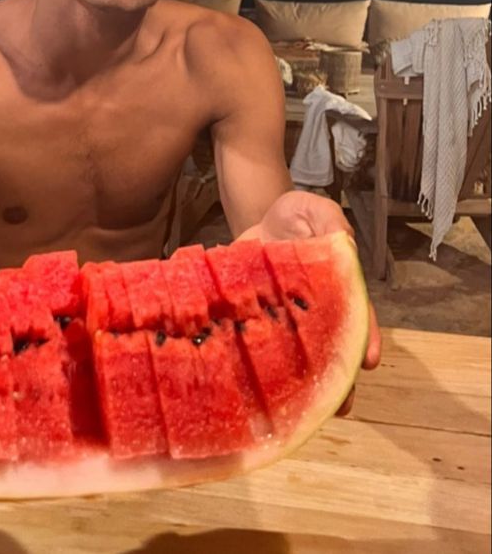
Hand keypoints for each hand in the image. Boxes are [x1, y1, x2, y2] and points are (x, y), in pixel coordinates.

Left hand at [238, 190, 381, 414]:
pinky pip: (258, 350)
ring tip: (302, 410)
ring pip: (297, 359)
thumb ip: (328, 222)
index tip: (369, 361)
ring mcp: (283, 322)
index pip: (353, 314)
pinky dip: (258, 370)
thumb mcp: (312, 210)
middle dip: (339, 377)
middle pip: (330, 348)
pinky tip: (251, 388)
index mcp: (333, 287)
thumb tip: (343, 243)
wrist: (254, 220)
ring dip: (302, 385)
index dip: (364, 336)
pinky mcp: (254, 325)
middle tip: (343, 407)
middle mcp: (312, 312)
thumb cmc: (292, 216)